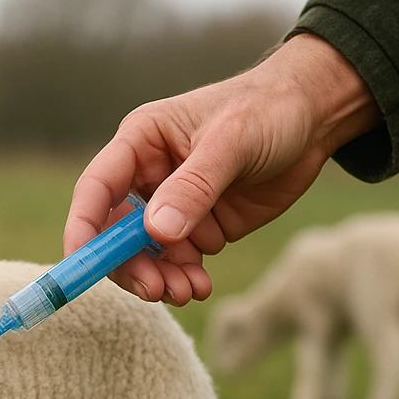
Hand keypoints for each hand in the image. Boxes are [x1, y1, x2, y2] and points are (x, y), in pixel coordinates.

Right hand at [64, 33, 380, 304]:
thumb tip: (156, 232)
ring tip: (188, 290)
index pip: (96, 190)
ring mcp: (171, 206)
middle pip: (115, 233)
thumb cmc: (267, 109)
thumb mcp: (231, 141)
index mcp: (140, 144)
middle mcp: (146, 177)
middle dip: (130, 264)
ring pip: (147, 255)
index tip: (82, 263)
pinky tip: (201, 285)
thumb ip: (193, 187)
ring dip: (161, 277)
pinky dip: (184, 278)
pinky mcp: (198, 227)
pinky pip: (178, 262)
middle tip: (154, 289)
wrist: (316, 117)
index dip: (83, 228)